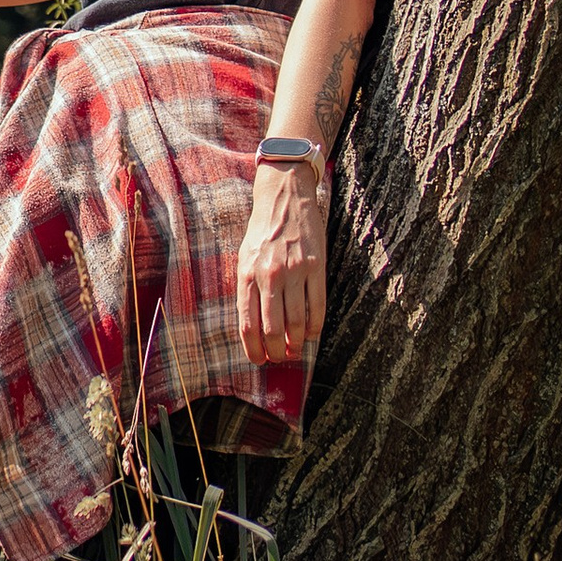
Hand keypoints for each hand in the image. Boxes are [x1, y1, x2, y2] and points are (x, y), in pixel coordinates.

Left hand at [237, 159, 326, 364]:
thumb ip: (248, 289)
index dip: (253, 349)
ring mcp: (293, 272)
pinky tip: (310, 334)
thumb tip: (252, 326)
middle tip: (279, 359)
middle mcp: (269, 276)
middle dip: (275, 351)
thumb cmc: (262, 232)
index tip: (259, 361)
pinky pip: (317, 306)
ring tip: (294, 350)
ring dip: (295, 343)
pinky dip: (314, 326)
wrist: (284, 199)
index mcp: (247, 275)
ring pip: (296, 322)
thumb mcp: (245, 258)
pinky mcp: (315, 267)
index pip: (248, 324)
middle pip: (271, 329)